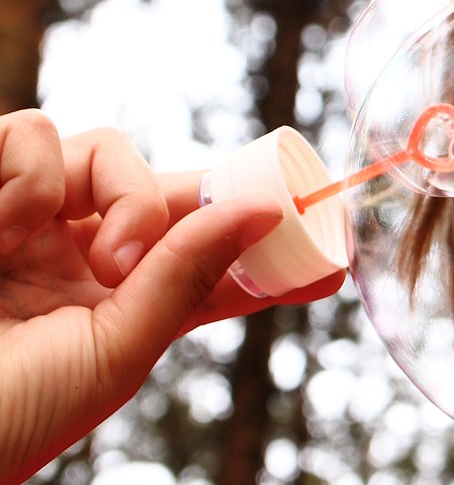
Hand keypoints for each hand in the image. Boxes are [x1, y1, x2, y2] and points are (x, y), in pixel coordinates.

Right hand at [0, 110, 344, 482]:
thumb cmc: (8, 413)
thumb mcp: (113, 353)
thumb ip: (185, 279)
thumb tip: (264, 211)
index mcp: (120, 299)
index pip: (208, 253)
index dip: (264, 236)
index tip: (328, 236)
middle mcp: (78, 253)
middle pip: (161, 185)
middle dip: (185, 197)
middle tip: (195, 230)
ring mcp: (24, 218)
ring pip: (101, 146)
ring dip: (115, 192)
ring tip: (91, 256)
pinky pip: (31, 133)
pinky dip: (28, 175)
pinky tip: (5, 229)